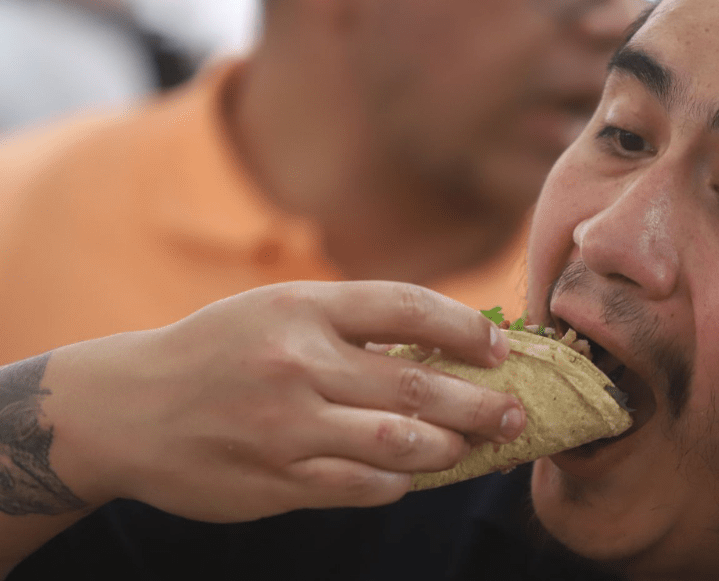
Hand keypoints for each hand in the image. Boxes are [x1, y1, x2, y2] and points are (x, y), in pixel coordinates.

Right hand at [39, 281, 525, 521]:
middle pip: (419, 384)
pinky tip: (408, 475)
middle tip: (515, 414)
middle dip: (481, 403)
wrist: (125, 410)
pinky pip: (362, 487)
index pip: (409, 307)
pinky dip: (398, 482)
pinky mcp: (275, 480)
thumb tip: (447, 347)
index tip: (500, 349)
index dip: (468, 329)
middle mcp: (296, 363)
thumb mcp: (277, 312)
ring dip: (448, 449)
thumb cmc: (221, 352)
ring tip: (469, 447)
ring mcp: (286, 426)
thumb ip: (353, 325)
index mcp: (302, 308)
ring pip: (400, 443)